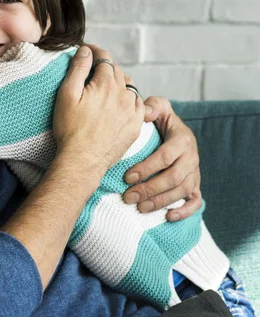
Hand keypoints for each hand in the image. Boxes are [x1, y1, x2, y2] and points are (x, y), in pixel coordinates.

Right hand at [52, 45, 145, 177]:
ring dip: (118, 82)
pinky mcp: (136, 126)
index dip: (94, 50)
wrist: (83, 160)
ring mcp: (132, 111)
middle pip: (117, 71)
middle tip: (91, 68)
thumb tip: (86, 50)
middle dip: (104, 66)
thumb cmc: (70, 129)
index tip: (86, 49)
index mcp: (106, 84)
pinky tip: (119, 103)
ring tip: (105, 86)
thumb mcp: (67, 94)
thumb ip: (78, 69)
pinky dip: (129, 99)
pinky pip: (138, 105)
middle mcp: (124, 94)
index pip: (104, 57)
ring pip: (129, 87)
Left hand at [123, 96, 201, 221]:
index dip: (146, 168)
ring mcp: (195, 172)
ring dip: (161, 201)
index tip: (126, 177)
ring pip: (182, 191)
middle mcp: (192, 157)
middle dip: (150, 189)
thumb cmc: (160, 119)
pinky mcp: (196, 185)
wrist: (175, 129)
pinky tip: (168, 217)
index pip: (165, 156)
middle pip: (173, 178)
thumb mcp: (158, 107)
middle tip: (128, 197)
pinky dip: (185, 211)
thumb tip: (144, 112)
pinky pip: (196, 201)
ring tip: (140, 208)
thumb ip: (152, 106)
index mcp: (183, 139)